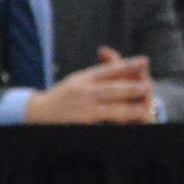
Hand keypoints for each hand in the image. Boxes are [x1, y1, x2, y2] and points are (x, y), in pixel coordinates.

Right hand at [25, 50, 156, 124]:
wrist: (36, 113)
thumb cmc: (65, 95)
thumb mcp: (80, 79)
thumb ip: (102, 72)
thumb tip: (123, 58)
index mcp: (84, 78)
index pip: (107, 70)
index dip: (127, 65)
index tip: (144, 61)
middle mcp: (82, 93)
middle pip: (110, 90)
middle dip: (130, 89)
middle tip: (148, 87)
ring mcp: (81, 111)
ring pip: (108, 110)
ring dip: (128, 110)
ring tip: (145, 111)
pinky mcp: (79, 126)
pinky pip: (100, 126)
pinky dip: (114, 126)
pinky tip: (127, 125)